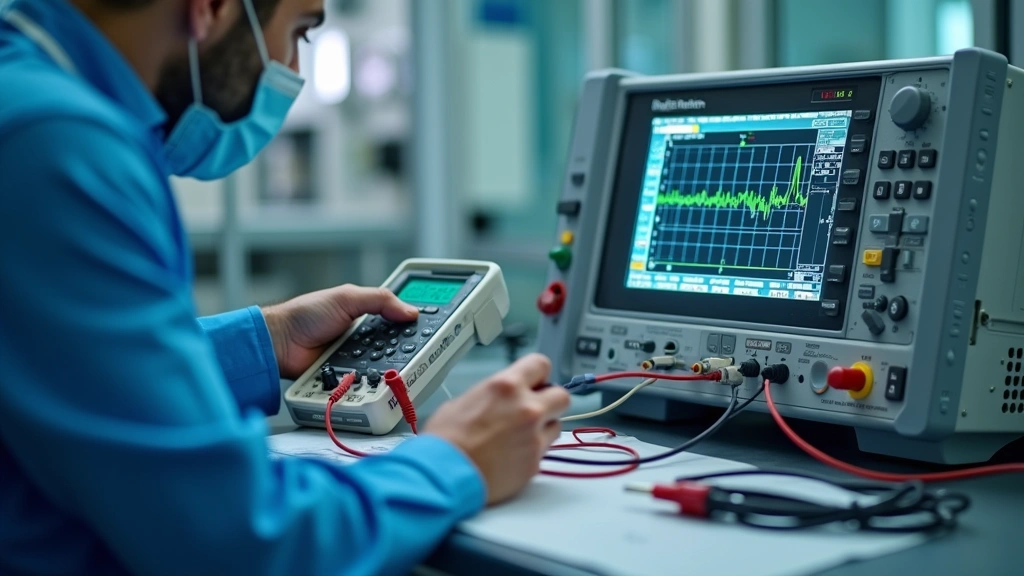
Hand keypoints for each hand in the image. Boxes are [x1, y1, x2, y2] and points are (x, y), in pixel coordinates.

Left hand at [262, 285, 418, 378]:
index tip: (434, 332)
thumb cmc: (305, 315)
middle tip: (418, 354)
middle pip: (396, 348)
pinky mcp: (346, 378)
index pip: (398, 321)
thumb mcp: (346, 297)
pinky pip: (365, 383)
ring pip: (383, 369)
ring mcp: (355, 360)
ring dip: (389, 369)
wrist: (280, 343)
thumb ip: (379, 300)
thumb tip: (410, 312)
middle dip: (405, 351)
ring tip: (398, 369)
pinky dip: (371, 383)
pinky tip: (377, 382)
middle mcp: (363, 340)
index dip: (414, 326)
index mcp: (366, 317)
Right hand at [424, 354, 570, 504]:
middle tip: (535, 408)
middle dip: (550, 401)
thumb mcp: (462, 401)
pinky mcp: (535, 463)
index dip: (538, 374)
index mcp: (506, 387)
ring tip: (520, 436)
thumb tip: (498, 399)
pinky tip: (512, 455)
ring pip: (556, 425)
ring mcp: (534, 437)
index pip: (541, 365)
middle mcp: (526, 409)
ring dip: (543, 427)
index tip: (535, 381)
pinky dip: (532, 452)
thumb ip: (491, 395)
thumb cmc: (445, 440)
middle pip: (561, 395)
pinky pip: (544, 451)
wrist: (443, 476)